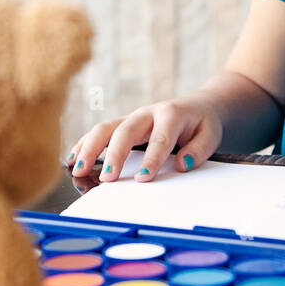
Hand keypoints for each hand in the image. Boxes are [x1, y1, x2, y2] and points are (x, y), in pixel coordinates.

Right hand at [65, 95, 223, 183]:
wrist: (198, 106)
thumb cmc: (202, 123)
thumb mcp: (211, 134)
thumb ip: (199, 150)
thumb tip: (182, 164)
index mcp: (171, 114)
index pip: (160, 138)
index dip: (151, 159)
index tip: (143, 179)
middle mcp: (147, 113)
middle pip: (126, 130)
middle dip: (114, 154)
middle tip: (107, 178)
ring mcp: (132, 117)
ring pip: (106, 128)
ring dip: (90, 148)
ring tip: (78, 170)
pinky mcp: (122, 124)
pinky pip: (100, 132)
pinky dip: (85, 144)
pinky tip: (73, 159)